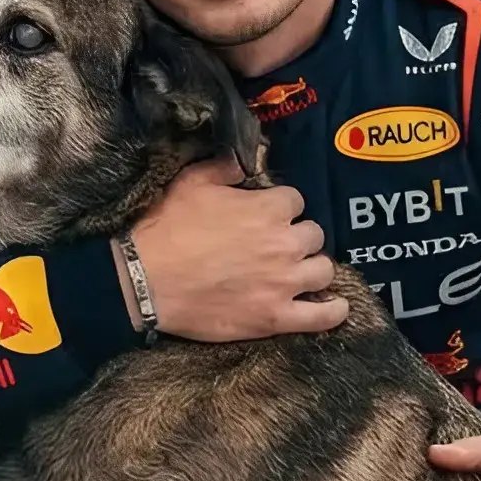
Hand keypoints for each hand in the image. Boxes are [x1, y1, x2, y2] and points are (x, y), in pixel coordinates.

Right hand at [129, 156, 348, 341]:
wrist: (145, 280)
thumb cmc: (166, 229)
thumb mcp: (191, 183)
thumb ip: (224, 169)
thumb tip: (241, 164)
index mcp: (269, 209)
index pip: (295, 200)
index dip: (281, 208)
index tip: (267, 216)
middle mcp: (285, 244)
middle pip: (314, 235)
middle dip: (298, 237)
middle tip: (278, 246)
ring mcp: (284, 283)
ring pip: (323, 270)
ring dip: (313, 269)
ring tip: (299, 272)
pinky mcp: (275, 317)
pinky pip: (321, 316)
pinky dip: (332, 311)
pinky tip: (335, 307)